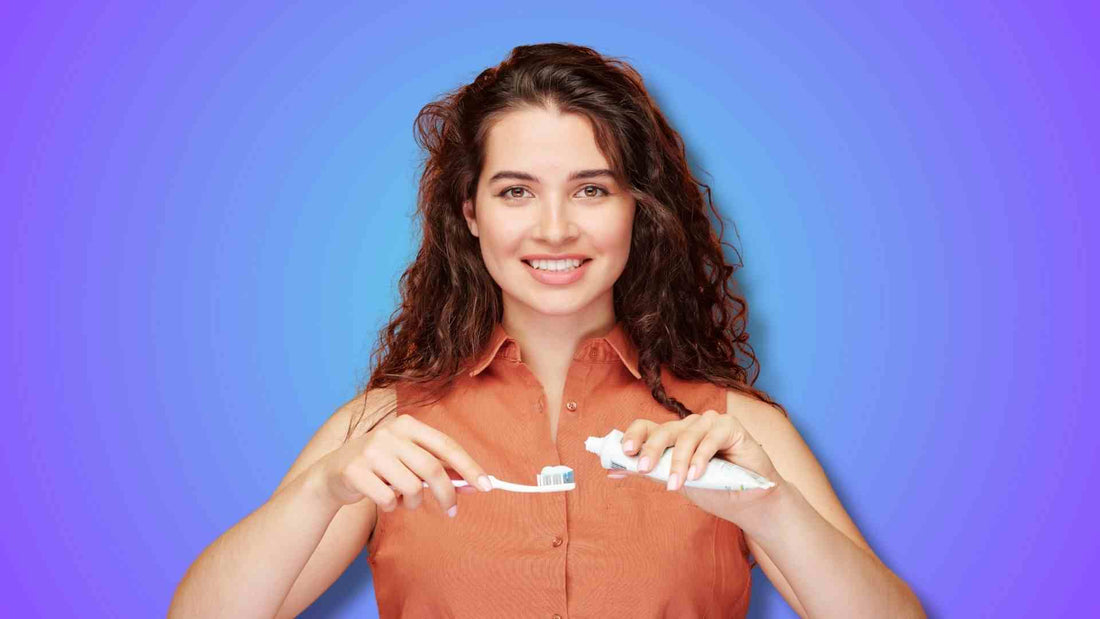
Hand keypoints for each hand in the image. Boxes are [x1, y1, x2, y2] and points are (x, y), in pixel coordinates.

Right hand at [315, 414, 492, 517]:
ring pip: (411, 487)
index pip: (446, 446)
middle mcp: (389, 433)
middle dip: (447, 494)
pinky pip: (388, 499)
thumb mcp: (409, 460)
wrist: (331, 474)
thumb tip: (476, 484)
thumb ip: (439, 468)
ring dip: (413, 502)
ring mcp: (370, 450)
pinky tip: (383, 500)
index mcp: (407, 424)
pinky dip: (391, 506)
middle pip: (431, 469)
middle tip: (452, 511)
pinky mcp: (354, 470)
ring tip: (404, 500)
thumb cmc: (381, 468)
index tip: (487, 486)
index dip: (469, 467)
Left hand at [611, 409, 784, 521]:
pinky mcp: (730, 426)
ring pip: (686, 436)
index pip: (647, 427)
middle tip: (643, 469)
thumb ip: (650, 472)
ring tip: (676, 485)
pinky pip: (710, 438)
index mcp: (673, 436)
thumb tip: (611, 470)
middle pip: (664, 430)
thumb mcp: (677, 481)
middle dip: (652, 450)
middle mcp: (689, 426)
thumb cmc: (714, 489)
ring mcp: (709, 423)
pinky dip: (701, 457)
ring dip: (679, 462)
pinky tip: (697, 475)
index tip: (624, 453)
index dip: (633, 436)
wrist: (749, 502)